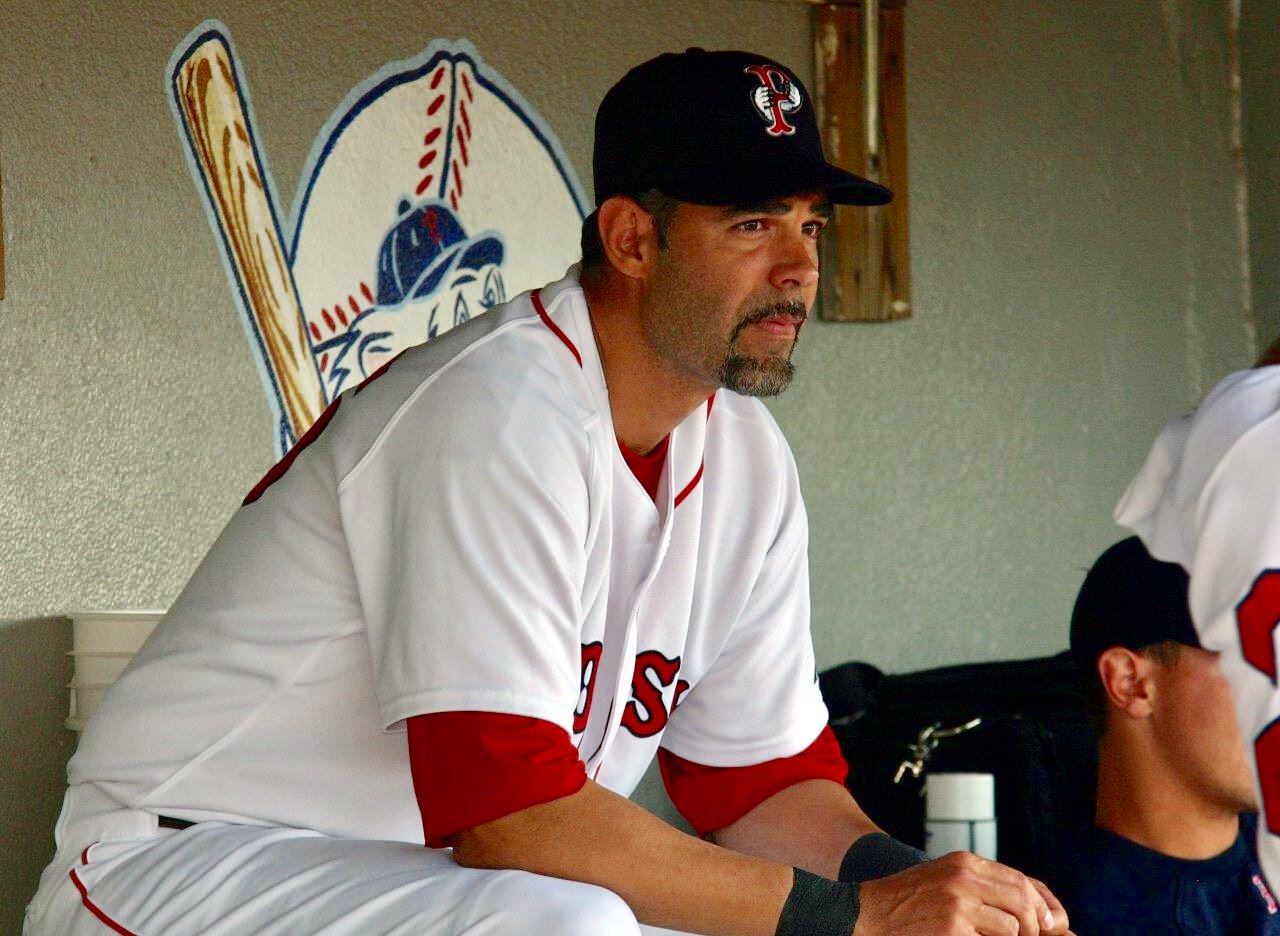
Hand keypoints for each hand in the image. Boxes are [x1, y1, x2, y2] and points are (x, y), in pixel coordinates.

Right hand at [852, 851, 1072, 935]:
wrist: (869, 913)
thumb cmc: (909, 900)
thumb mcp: (945, 878)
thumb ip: (982, 884)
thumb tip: (1036, 908)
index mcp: (964, 862)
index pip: (1020, 881)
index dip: (1041, 906)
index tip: (1047, 925)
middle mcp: (963, 877)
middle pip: (1023, 902)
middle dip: (1034, 927)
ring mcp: (958, 902)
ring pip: (1012, 927)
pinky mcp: (952, 927)